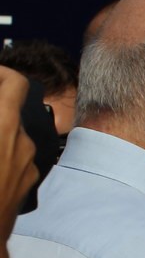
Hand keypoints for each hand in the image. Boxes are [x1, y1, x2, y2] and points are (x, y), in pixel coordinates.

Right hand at [0, 68, 37, 238]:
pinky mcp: (27, 183)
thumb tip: (0, 115)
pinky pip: (15, 159)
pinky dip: (1, 154)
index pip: (15, 83)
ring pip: (13, 136)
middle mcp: (23, 142)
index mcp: (3, 126)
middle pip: (12, 110)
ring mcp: (28, 165)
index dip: (1, 74)